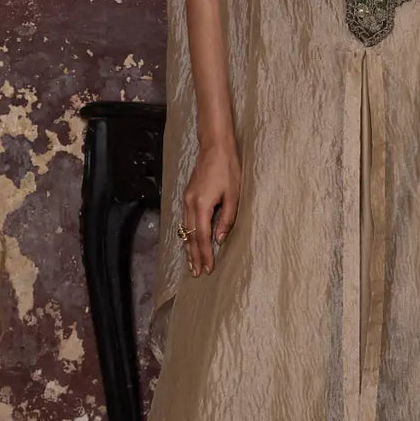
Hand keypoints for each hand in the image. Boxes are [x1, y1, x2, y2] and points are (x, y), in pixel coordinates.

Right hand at [182, 138, 240, 276]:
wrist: (215, 147)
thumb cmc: (228, 169)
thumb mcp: (234, 195)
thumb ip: (227, 218)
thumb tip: (219, 239)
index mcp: (202, 204)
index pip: (202, 236)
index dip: (205, 254)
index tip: (208, 268)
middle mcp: (190, 204)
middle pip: (190, 236)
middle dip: (193, 256)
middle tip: (196, 273)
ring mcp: (186, 199)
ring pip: (185, 229)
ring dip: (188, 247)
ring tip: (192, 263)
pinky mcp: (187, 195)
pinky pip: (185, 220)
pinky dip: (187, 234)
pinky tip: (190, 241)